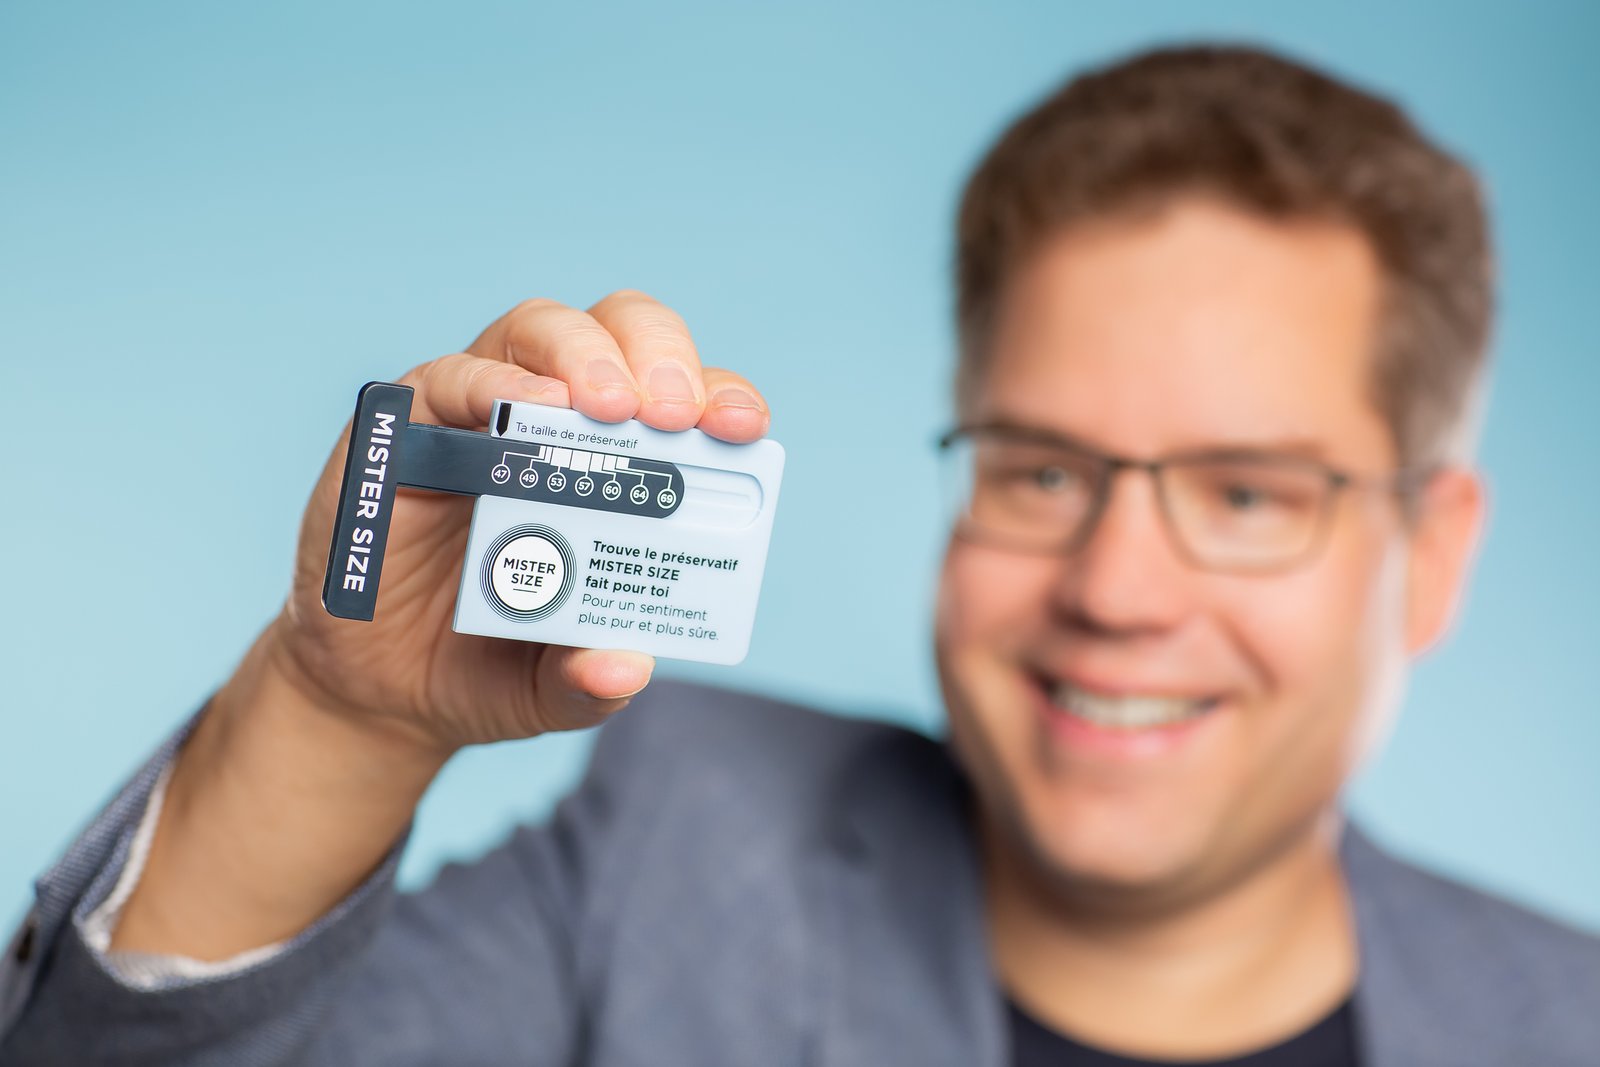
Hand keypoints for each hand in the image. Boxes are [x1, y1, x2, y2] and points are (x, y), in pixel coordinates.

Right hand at [266, 291, 770, 755]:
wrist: (384, 689)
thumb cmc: (492, 665)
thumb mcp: (552, 689)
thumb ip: (591, 682)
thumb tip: (627, 668)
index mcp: (621, 462)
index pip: (683, 396)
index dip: (720, 395)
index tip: (745, 427)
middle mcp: (559, 419)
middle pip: (621, 332)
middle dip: (660, 357)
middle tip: (675, 413)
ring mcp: (482, 413)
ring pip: (541, 330)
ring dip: (584, 355)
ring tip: (608, 407)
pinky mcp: (409, 427)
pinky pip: (448, 378)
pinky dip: (491, 385)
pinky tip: (523, 411)